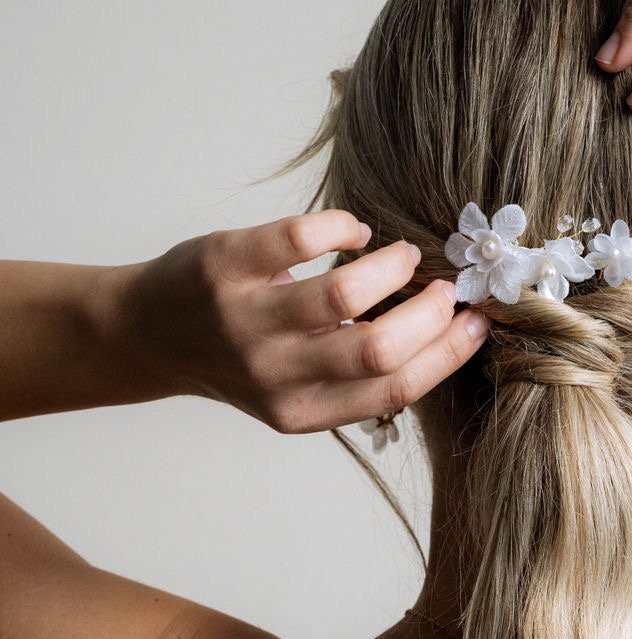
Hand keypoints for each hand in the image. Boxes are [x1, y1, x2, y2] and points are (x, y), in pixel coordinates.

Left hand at [114, 210, 489, 433]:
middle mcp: (272, 373)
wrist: (148, 334)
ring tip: (402, 255)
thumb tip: (447, 329)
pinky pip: (302, 238)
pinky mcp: (225, 266)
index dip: (447, 353)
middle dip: (429, 312)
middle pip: (377, 349)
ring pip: (343, 292)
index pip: (393, 389)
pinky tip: (351, 230)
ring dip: (391, 266)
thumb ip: (354, 373)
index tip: (477, 322)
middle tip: (445, 286)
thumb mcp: (294, 387)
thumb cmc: (239, 355)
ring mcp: (245, 320)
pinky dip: (343, 227)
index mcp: (300, 411)